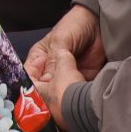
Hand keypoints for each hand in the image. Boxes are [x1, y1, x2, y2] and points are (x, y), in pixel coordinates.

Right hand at [26, 4, 104, 130]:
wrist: (100, 24)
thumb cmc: (74, 26)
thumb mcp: (60, 39)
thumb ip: (54, 59)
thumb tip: (48, 82)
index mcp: (40, 58)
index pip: (30, 76)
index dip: (30, 88)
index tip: (34, 99)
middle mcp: (51, 71)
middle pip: (45, 90)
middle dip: (47, 99)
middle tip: (52, 107)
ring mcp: (67, 77)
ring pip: (61, 94)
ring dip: (63, 100)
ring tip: (66, 107)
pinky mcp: (82, 81)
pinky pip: (77, 93)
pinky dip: (78, 99)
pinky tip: (78, 104)